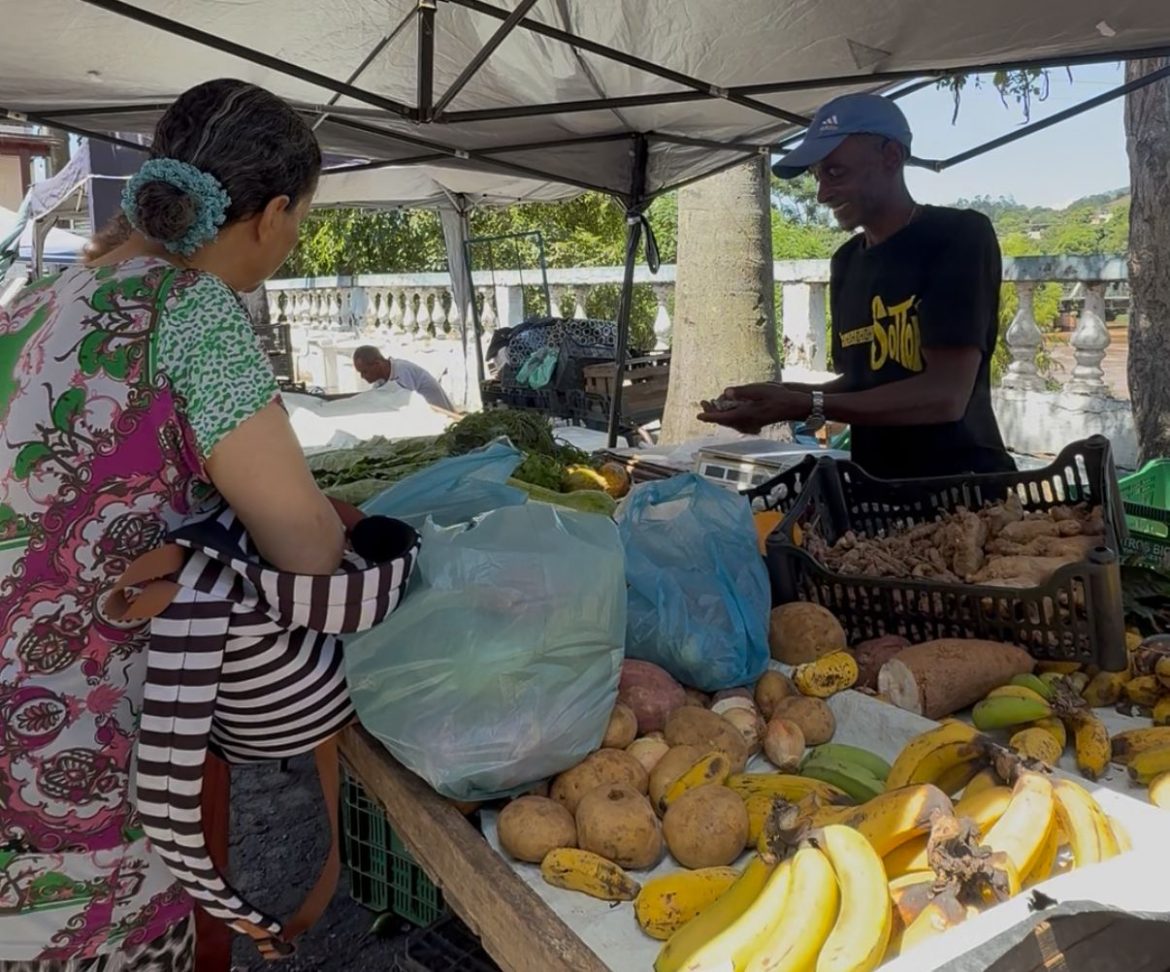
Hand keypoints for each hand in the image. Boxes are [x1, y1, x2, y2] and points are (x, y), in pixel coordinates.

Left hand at [697, 383, 811, 434]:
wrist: (793, 405)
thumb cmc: (778, 397)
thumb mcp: (759, 390)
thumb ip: (742, 392)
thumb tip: (726, 392)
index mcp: (745, 415)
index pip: (722, 418)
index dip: (709, 416)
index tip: (698, 416)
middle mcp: (746, 422)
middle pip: (724, 420)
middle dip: (712, 412)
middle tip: (704, 402)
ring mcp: (750, 423)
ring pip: (730, 421)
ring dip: (720, 413)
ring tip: (713, 403)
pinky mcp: (754, 422)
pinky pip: (737, 421)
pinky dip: (729, 415)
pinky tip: (729, 407)